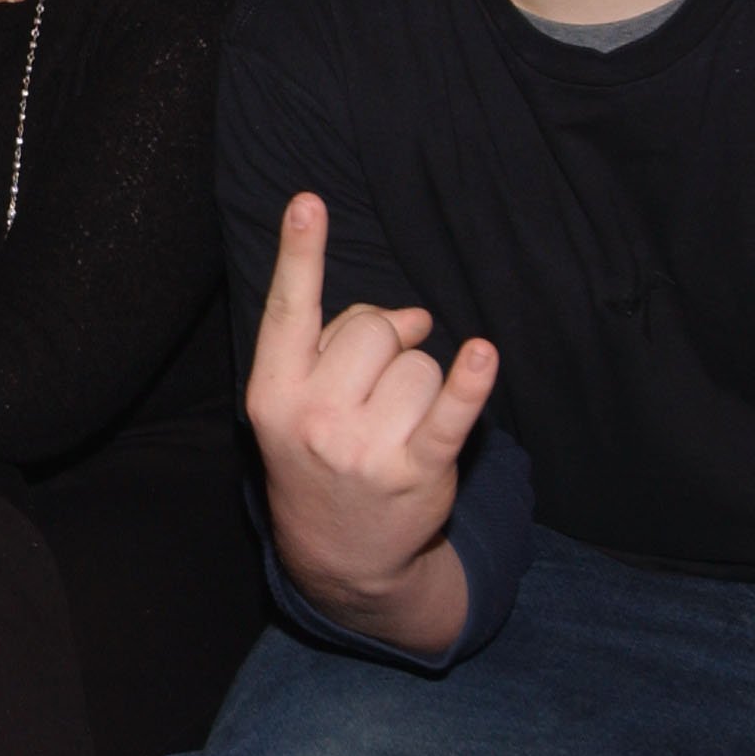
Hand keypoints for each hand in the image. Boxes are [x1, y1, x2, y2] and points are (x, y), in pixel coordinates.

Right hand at [246, 194, 495, 645]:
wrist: (339, 554)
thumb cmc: (320, 454)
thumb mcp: (303, 400)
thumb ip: (341, 343)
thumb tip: (417, 316)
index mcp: (273, 390)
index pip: (288, 310)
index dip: (300, 253)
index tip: (308, 201)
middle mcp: (313, 416)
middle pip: (372, 330)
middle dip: (385, 346)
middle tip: (372, 393)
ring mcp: (362, 447)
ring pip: (418, 364)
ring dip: (421, 386)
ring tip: (398, 428)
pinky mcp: (413, 472)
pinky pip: (448, 412)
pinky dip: (469, 384)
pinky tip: (482, 358)